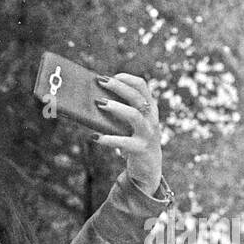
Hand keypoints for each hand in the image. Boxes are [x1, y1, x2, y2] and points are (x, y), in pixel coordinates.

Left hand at [89, 72, 162, 190]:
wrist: (148, 167)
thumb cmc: (133, 141)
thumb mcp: (129, 125)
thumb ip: (118, 114)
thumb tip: (92, 103)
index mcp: (149, 109)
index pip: (142, 86)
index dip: (127, 79)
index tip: (112, 76)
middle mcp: (151, 118)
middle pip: (137, 97)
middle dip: (118, 87)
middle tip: (100, 81)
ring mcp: (148, 133)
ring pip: (134, 115)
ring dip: (116, 107)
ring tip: (99, 103)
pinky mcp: (140, 149)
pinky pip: (124, 142)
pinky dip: (108, 139)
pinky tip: (94, 137)